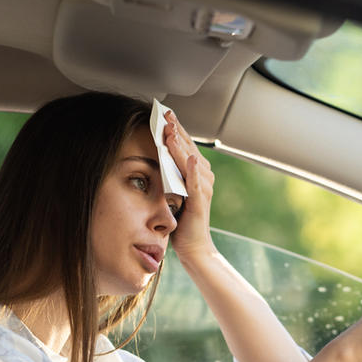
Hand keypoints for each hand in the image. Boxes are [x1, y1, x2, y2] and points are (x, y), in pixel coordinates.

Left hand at [162, 110, 214, 260]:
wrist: (193, 247)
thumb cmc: (182, 221)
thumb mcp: (173, 192)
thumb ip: (170, 175)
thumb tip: (157, 156)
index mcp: (197, 173)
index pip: (185, 146)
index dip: (176, 129)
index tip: (165, 114)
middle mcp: (204, 177)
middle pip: (188, 148)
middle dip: (177, 130)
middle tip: (166, 114)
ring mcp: (204, 188)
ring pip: (191, 161)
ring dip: (181, 145)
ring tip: (171, 130)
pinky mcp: (200, 202)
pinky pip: (196, 183)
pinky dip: (193, 170)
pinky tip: (191, 159)